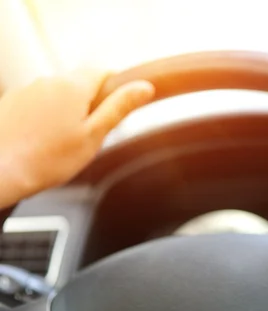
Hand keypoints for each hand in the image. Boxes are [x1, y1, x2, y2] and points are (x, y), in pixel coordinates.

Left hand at [0, 69, 153, 207]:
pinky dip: (45, 117)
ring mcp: (26, 90)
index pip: (103, 72)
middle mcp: (48, 81)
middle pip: (80, 83)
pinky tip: (43, 142)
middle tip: (92, 134)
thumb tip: (144, 87)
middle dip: (91, 104)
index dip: (115, 89)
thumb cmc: (47, 160)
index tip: (118, 109)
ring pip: (59, 94)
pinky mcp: (11, 102)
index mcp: (73, 86)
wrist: (0, 171)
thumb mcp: (94, 135)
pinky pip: (38, 103)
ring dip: (67, 111)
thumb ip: (120, 107)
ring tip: (63, 143)